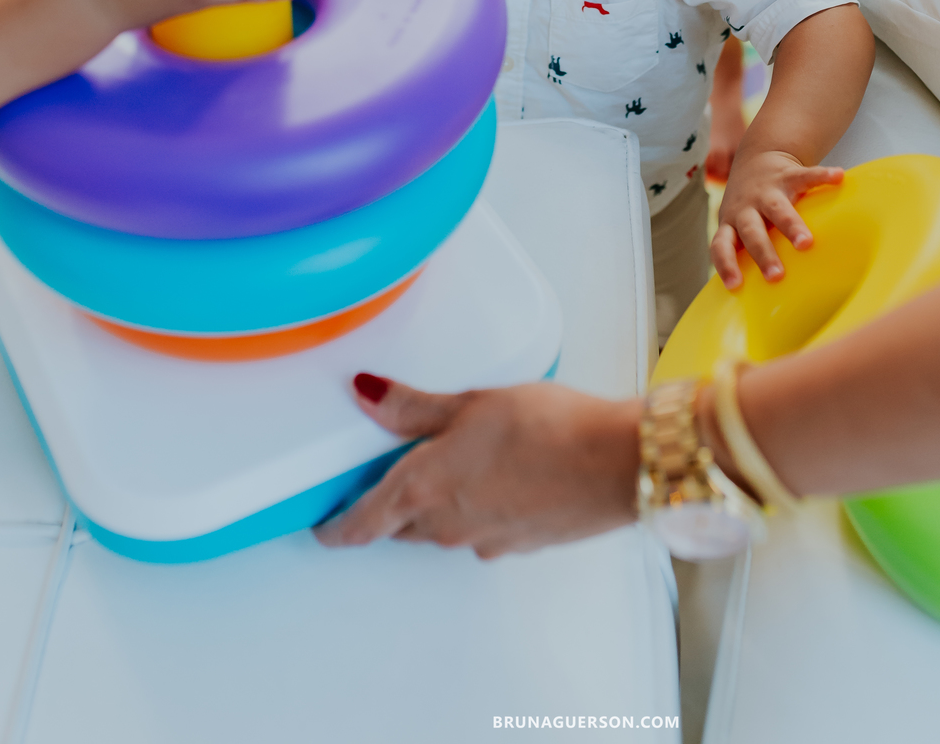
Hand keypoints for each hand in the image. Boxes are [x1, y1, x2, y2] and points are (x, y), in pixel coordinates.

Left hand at [315, 377, 640, 557]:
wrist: (613, 464)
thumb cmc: (548, 430)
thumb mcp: (470, 403)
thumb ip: (413, 406)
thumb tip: (368, 395)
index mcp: (424, 490)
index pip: (362, 524)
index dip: (338, 528)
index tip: (326, 528)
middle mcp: (448, 526)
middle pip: (401, 527)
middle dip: (390, 508)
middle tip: (390, 476)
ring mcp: (485, 541)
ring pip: (443, 530)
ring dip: (438, 505)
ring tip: (457, 464)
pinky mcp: (518, 544)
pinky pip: (482, 530)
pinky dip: (479, 507)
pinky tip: (501, 477)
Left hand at [711, 146, 842, 289]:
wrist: (758, 156)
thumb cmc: (751, 205)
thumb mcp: (739, 223)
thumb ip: (748, 251)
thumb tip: (767, 298)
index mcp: (731, 222)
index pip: (721, 245)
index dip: (725, 265)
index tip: (735, 286)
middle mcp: (747, 207)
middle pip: (752, 231)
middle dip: (763, 254)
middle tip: (776, 276)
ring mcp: (767, 190)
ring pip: (777, 209)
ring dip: (791, 226)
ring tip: (806, 243)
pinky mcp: (788, 174)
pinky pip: (806, 175)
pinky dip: (822, 177)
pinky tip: (839, 177)